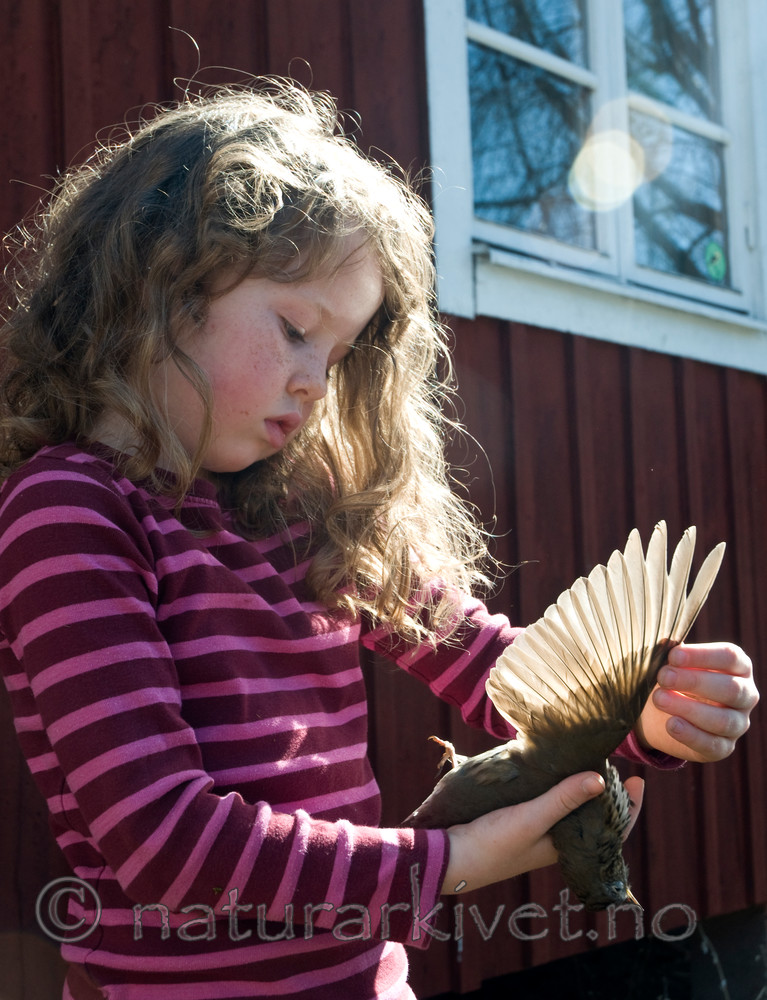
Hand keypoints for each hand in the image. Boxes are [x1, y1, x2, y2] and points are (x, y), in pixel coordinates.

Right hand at [441, 772, 644, 893]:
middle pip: (592, 816)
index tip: (640, 781)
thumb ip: (563, 799)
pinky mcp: (517, 819)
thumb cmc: (493, 845)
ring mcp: (536, 830)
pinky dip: (553, 784)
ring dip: (578, 786)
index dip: (628, 807)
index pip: (611, 831)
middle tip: (613, 762)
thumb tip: (601, 779)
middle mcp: (555, 840)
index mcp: (566, 848)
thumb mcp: (531, 819)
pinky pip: (545, 801)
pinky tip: (548, 767)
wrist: (450, 857)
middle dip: (605, 791)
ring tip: (586, 759)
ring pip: (568, 807)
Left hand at [637, 642, 758, 761]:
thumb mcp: (673, 663)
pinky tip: (671, 724)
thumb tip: (666, 642)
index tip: (672, 656)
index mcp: (738, 667)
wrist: (662, 714)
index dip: (702, 655)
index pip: (730, 657)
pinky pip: (713, 745)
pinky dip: (691, 735)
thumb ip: (672, 653)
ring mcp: (738, 724)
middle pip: (731, 689)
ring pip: (723, 720)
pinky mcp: (724, 747)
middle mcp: (745, 695)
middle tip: (663, 677)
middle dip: (694, 682)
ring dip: (689, 709)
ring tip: (659, 699)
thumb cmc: (674, 679)